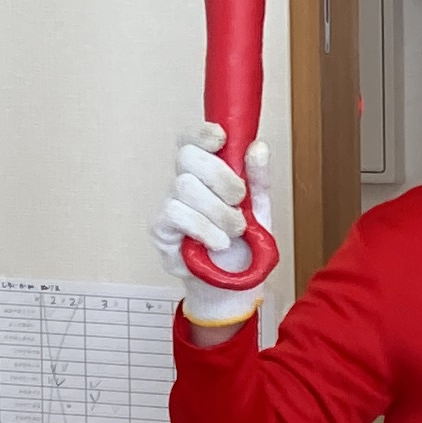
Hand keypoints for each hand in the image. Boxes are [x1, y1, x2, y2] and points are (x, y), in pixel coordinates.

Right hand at [156, 123, 273, 329]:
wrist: (233, 288)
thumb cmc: (243, 246)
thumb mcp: (260, 210)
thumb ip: (258, 180)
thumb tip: (257, 147)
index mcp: (205, 174)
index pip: (192, 141)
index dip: (202, 134)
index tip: (222, 138)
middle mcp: (183, 185)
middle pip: (187, 157)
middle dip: (219, 175)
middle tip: (240, 200)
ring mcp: (169, 206)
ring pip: (184, 187)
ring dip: (217, 210)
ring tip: (235, 232)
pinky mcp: (161, 231)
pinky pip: (176, 214)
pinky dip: (203, 228)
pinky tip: (217, 242)